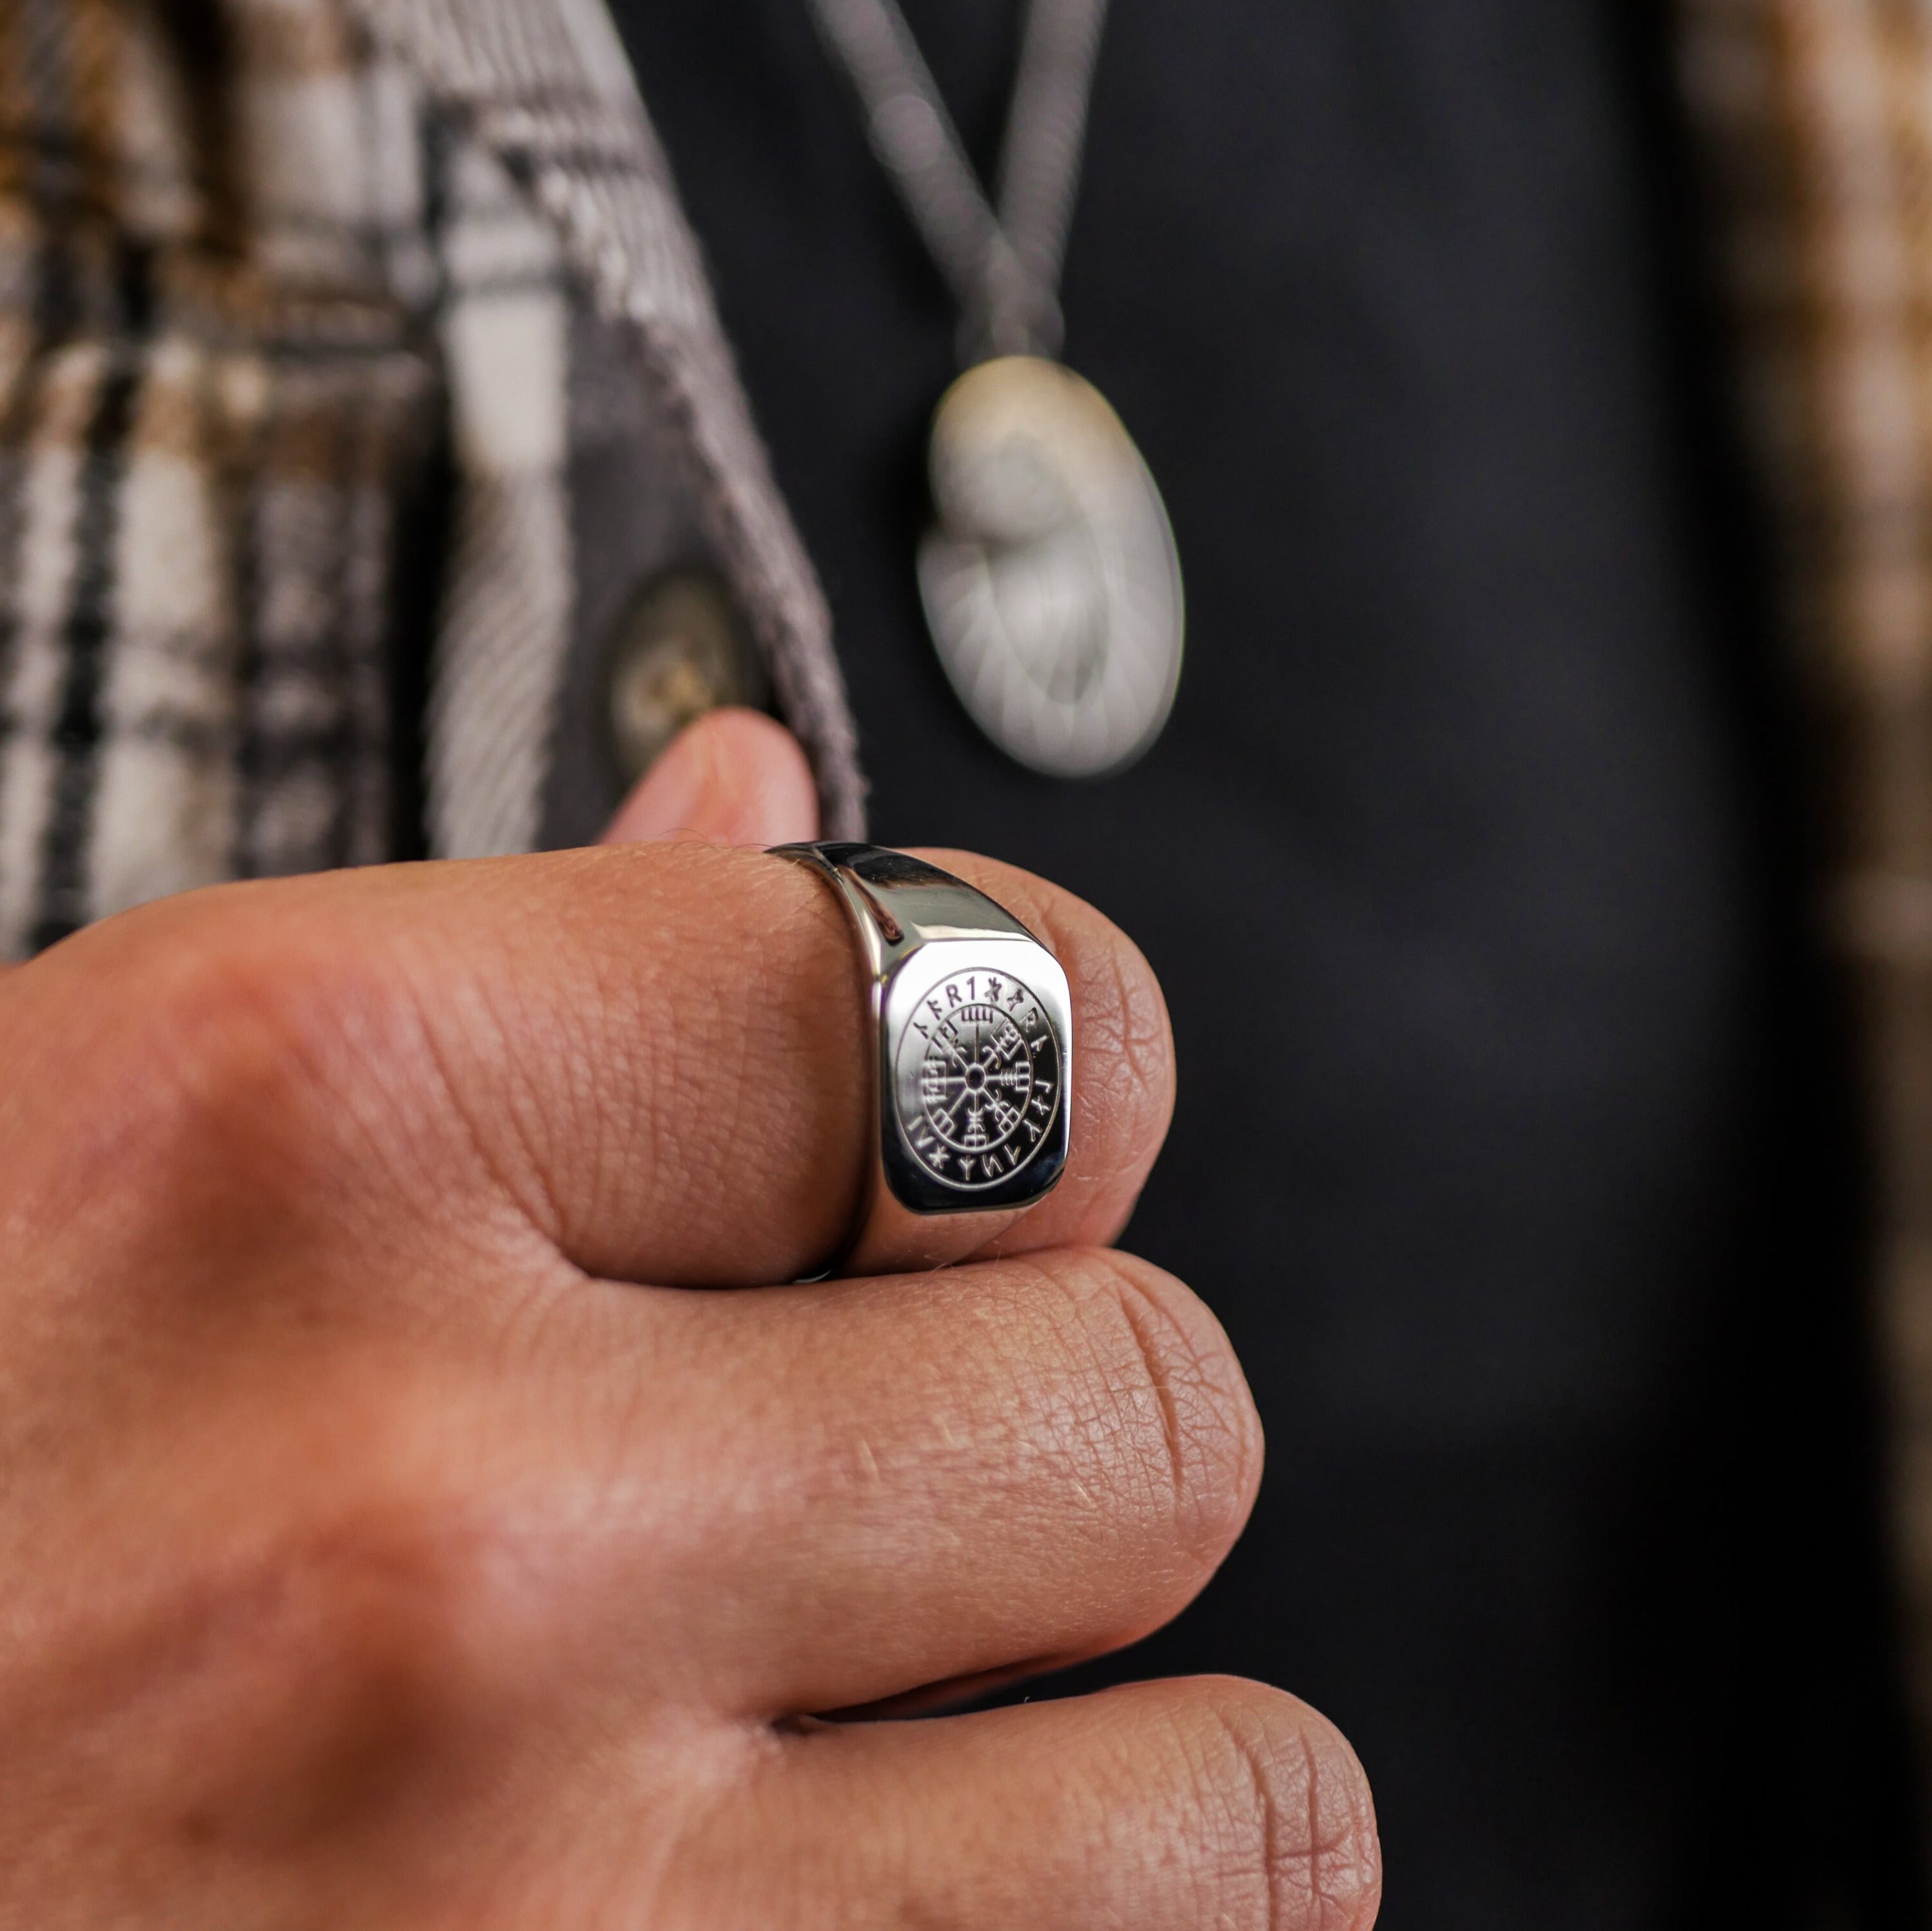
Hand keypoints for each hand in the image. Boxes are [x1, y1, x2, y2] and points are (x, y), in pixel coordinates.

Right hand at [0, 736, 1378, 1924]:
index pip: (1013, 1013)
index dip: (1061, 1078)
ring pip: (1236, 1799)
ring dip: (1132, 1775)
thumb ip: (510, 981)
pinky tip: (862, 1919)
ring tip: (909, 1776)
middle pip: (1152, 1406)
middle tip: (883, 1505)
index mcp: (290, 1121)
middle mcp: (425, 1518)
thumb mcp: (92, 1153)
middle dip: (1065, 1445)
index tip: (993, 1164)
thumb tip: (772, 809)